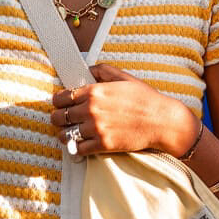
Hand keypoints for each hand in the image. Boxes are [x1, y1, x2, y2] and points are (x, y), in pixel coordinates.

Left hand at [51, 64, 197, 157]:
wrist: (161, 120)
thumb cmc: (144, 98)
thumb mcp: (123, 77)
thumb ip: (102, 70)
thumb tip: (87, 69)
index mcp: (94, 92)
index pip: (61, 97)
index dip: (57, 101)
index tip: (58, 103)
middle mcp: (91, 110)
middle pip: (58, 116)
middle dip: (57, 117)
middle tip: (60, 118)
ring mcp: (96, 129)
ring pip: (65, 134)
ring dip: (63, 134)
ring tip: (67, 133)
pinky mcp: (103, 145)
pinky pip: (78, 149)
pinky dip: (75, 147)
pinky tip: (78, 143)